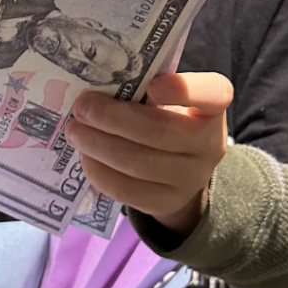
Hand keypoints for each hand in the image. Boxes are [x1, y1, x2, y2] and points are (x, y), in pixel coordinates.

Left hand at [65, 72, 232, 235]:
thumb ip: (142, 89)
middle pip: (159, 132)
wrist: (180, 167)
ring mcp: (191, 178)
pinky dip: (99, 172)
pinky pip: (127, 190)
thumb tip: (94, 90)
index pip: (213, 93)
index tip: (153, 85)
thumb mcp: (166, 98)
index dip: (183, 89)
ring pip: (139, 164)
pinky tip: (85, 156)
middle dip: (112, 119)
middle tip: (82, 108)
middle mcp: (210, 144)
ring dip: (98, 145)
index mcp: (213, 106)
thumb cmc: (165, 117)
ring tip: (75, 131)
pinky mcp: (167, 202)